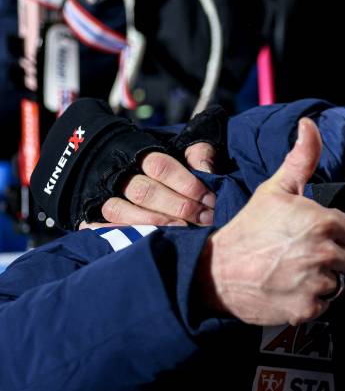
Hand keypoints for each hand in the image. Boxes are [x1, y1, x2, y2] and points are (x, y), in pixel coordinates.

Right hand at [82, 144, 217, 228]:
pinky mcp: (89, 216)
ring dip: (154, 223)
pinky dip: (122, 234)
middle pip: (144, 192)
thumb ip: (198, 154)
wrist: (118, 168)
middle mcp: (116, 175)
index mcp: (138, 154)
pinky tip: (148, 239)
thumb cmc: (165, 167)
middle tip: (204, 219)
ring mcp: (100, 196)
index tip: (209, 199)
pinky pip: (99, 227)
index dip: (187, 184)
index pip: (160, 166)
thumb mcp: (183, 151)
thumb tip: (207, 172)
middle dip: (178, 207)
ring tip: (182, 231)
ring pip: (120, 211)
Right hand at [196, 118, 344, 325]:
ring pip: (340, 283)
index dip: (341, 234)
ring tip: (295, 270)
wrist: (215, 272)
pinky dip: (311, 299)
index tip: (320, 235)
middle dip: (333, 256)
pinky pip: (325, 304)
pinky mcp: (307, 309)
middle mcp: (325, 253)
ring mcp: (316, 283)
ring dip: (323, 279)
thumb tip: (310, 126)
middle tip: (303, 253)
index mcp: (324, 222)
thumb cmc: (248, 229)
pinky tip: (291, 288)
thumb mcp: (276, 189)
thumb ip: (302, 159)